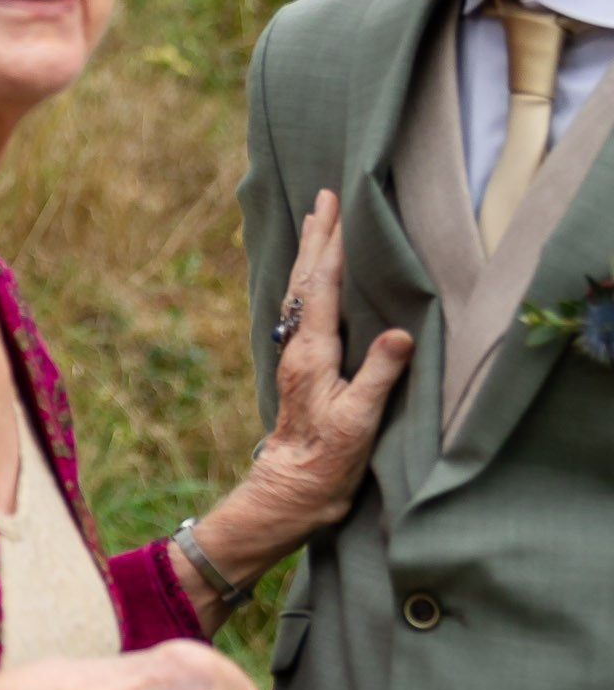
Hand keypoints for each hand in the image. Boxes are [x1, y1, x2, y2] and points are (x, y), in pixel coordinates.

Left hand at [180, 191, 412, 616]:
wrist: (292, 492)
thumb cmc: (327, 460)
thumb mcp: (360, 420)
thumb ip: (379, 374)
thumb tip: (398, 332)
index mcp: (313, 352)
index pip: (321, 285)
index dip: (330, 244)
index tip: (335, 205)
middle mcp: (299, 348)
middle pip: (304, 280)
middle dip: (315, 237)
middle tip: (322, 197)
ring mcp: (297, 358)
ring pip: (299, 294)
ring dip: (308, 256)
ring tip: (315, 226)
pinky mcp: (301, 370)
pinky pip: (303, 313)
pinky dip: (309, 285)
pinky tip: (312, 284)